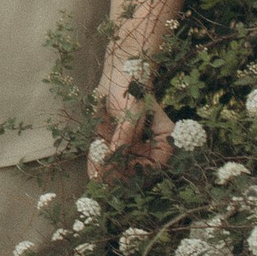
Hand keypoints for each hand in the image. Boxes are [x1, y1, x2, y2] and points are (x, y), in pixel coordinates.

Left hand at [89, 49, 173, 178]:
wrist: (118, 74)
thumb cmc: (132, 89)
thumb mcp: (130, 113)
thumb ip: (124, 135)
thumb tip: (113, 156)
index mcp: (164, 140)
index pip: (156, 166)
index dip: (140, 172)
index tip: (123, 172)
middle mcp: (149, 146)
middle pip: (136, 170)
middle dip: (120, 176)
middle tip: (104, 181)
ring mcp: (132, 145)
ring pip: (120, 167)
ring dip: (107, 172)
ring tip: (96, 178)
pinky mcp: (115, 142)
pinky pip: (108, 157)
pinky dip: (100, 163)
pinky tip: (93, 169)